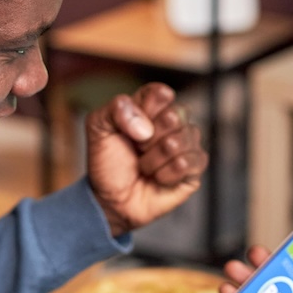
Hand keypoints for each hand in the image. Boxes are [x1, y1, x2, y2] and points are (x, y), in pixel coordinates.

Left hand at [84, 82, 207, 237]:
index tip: (130, 128)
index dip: (145, 111)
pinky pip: (189, 162)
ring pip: (181, 141)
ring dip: (154, 159)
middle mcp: (174, 122)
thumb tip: (146, 127)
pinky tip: (158, 178)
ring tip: (144, 166)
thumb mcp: (98, 127)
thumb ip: (116, 110)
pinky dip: (166, 174)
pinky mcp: (194, 169)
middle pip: (175, 116)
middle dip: (148, 139)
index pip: (161, 93)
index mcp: (152, 106)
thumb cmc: (107, 161)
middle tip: (137, 149)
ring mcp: (187, 144)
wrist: (110, 198)